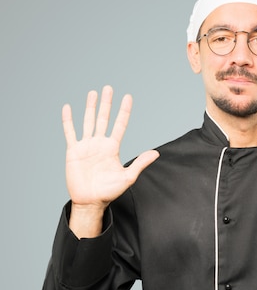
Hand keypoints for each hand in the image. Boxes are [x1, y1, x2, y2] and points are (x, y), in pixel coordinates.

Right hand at [62, 85, 158, 235]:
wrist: (90, 200)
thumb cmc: (109, 191)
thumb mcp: (128, 177)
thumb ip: (140, 163)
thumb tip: (156, 153)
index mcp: (112, 148)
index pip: (119, 125)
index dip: (124, 111)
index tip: (128, 97)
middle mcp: (100, 143)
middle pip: (104, 118)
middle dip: (106, 104)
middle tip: (108, 88)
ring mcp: (86, 146)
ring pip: (88, 121)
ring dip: (90, 107)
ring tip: (93, 93)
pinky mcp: (73, 151)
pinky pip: (70, 132)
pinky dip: (68, 120)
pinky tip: (68, 108)